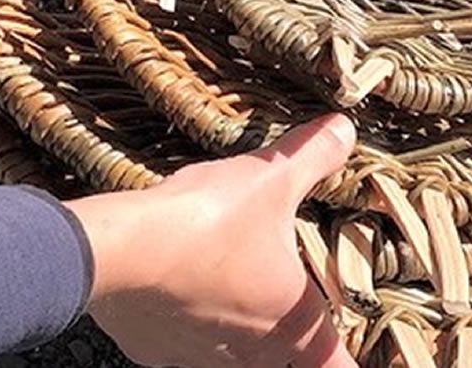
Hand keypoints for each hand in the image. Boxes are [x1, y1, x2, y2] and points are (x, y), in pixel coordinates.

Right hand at [66, 115, 359, 367]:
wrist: (118, 251)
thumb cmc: (206, 220)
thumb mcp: (272, 177)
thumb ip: (314, 155)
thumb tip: (345, 128)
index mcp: (292, 319)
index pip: (335, 363)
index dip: (348, 363)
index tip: (353, 363)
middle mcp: (251, 350)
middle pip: (283, 360)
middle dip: (291, 340)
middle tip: (290, 307)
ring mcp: (197, 355)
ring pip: (229, 357)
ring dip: (237, 331)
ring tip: (231, 291)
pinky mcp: (152, 348)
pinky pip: (178, 344)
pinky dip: (184, 322)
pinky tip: (176, 288)